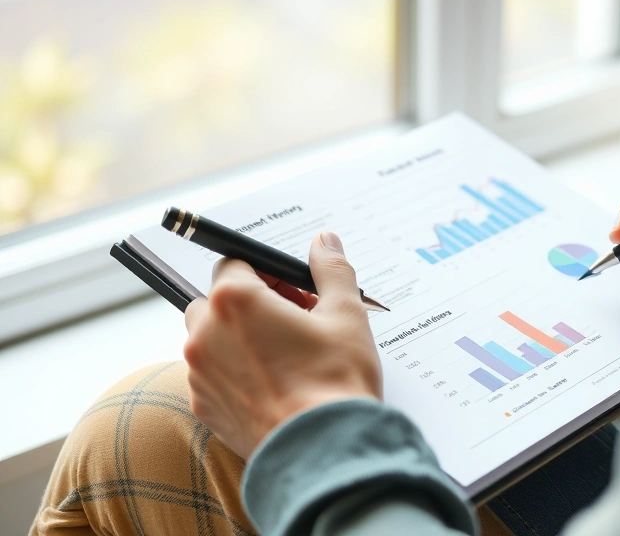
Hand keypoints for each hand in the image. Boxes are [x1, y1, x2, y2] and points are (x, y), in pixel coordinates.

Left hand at [183, 232, 380, 458]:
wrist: (325, 451)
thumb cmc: (335, 381)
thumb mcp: (346, 314)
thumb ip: (331, 270)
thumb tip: (324, 241)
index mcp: (235, 301)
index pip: (236, 263)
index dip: (269, 274)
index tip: (296, 293)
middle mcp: (205, 334)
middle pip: (218, 301)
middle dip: (252, 304)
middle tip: (296, 322)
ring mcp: (200, 374)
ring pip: (213, 340)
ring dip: (242, 339)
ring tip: (290, 358)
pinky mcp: (205, 408)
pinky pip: (215, 376)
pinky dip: (238, 373)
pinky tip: (278, 387)